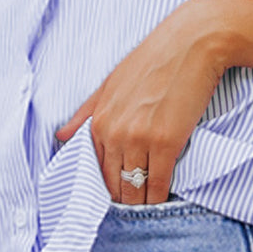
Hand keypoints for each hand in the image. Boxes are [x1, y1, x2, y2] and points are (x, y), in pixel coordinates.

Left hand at [55, 0, 252, 203]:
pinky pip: (157, 183)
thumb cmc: (153, 59)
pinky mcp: (167, 143)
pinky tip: (161, 201)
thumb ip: (85, 113)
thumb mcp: (110, 83)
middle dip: (122, 197)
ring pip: (134, 188)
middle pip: (113, 183)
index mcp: (99, 120)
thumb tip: (61, 136)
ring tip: (145, 208)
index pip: (96, 169)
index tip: (114, 195)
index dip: (105, 186)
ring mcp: (140, 139)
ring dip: (139, 202)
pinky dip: (158, 197)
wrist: (191, 43)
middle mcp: (115, 133)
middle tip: (131, 208)